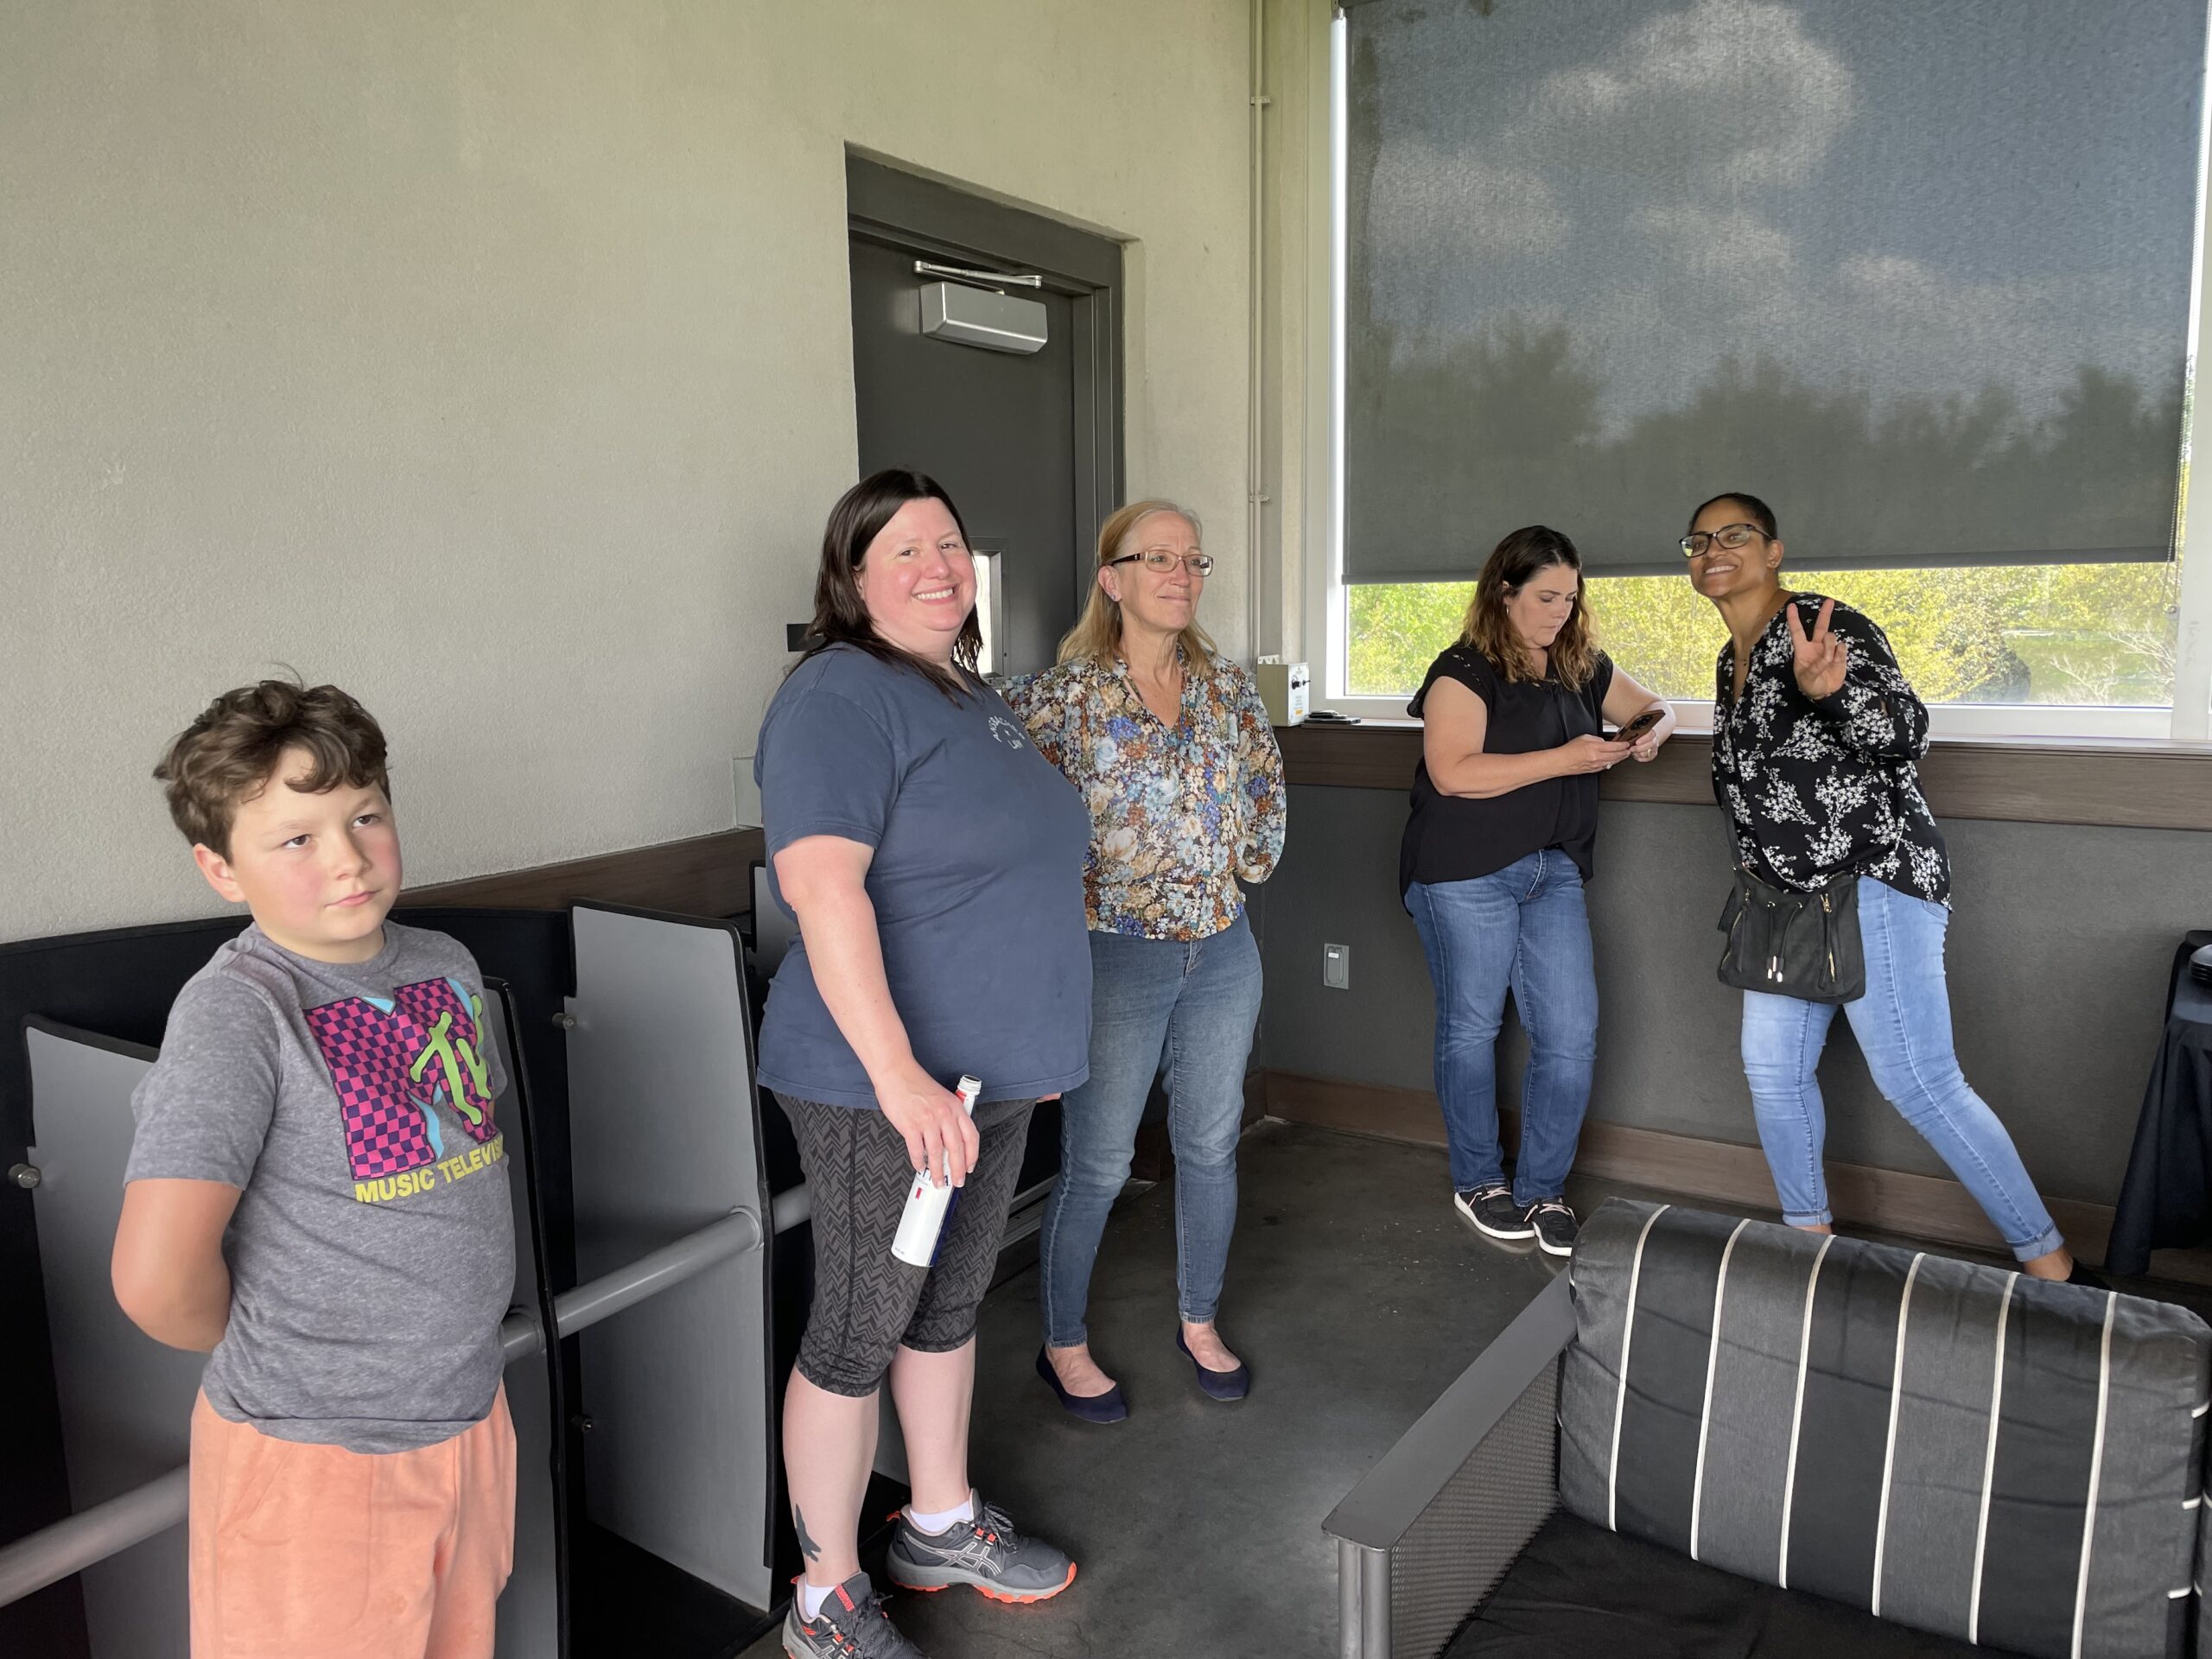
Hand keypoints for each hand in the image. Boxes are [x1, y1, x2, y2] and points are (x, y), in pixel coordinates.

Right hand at [873, 1063, 979, 1187]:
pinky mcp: (910, 1126)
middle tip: (957, 1181)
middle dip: (958, 1170)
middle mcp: (944, 1115)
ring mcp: (927, 1121)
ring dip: (938, 1172)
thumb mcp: (942, 1097)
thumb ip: (949, 1117)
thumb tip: (951, 1142)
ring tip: (937, 1181)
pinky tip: (920, 1167)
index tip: (970, 1166)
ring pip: (937, 1154)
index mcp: (955, 1107)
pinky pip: (917, 1151)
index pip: (971, 1136)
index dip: (972, 1156)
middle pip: (956, 1149)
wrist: (896, 1073)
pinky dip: (919, 1162)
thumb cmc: (916, 1084)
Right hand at [1558, 734, 1631, 774]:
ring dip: (1620, 759)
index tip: (1627, 744)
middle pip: (1616, 756)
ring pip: (1613, 762)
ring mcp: (1596, 765)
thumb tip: (1604, 742)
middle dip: (1624, 753)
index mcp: (1595, 748)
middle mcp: (1597, 757)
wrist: (1561, 761)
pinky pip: (1606, 767)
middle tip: (1629, 750)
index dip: (1623, 745)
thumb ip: (1596, 739)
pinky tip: (1614, 761)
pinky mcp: (1593, 770)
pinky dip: (1612, 763)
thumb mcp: (1584, 738)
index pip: (1614, 747)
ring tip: (1624, 755)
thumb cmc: (1569, 750)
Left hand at [1629, 726, 1666, 762]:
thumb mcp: (1634, 731)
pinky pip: (1647, 758)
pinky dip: (1640, 758)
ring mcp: (1654, 748)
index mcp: (1651, 733)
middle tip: (1631, 748)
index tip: (1636, 742)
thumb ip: (1632, 732)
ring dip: (1638, 754)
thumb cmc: (1637, 736)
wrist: (1641, 740)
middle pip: (1650, 745)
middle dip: (1639, 748)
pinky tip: (1636, 755)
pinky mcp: (1652, 755)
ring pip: (1648, 753)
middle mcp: (1654, 740)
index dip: (1644, 739)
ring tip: (1633, 752)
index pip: (1650, 735)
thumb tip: (1625, 734)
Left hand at [1788, 598, 1848, 701]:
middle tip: (1829, 601)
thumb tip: (1826, 657)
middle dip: (1825, 613)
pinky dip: (1839, 654)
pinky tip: (1836, 661)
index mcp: (1803, 650)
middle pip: (1820, 626)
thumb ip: (1815, 668)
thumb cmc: (1810, 685)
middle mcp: (1816, 646)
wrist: (1826, 693)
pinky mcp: (1840, 654)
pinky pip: (1842, 647)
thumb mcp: (1807, 679)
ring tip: (1828, 661)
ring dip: (1830, 647)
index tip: (1791, 606)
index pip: (1797, 632)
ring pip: (1831, 637)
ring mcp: (1829, 649)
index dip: (1794, 619)